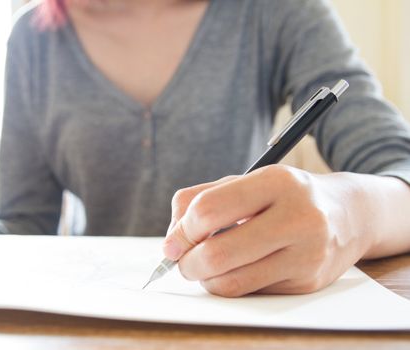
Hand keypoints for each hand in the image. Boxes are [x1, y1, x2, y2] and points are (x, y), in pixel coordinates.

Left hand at [163, 165, 383, 296]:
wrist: (347, 215)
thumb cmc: (282, 196)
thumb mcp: (244, 182)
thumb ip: (198, 200)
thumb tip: (171, 242)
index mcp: (276, 181)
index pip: (208, 210)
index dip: (182, 231)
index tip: (174, 242)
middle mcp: (298, 216)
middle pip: (217, 253)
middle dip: (187, 263)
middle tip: (183, 261)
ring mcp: (307, 253)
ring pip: (231, 282)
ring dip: (204, 279)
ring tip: (204, 267)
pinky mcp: (308, 281)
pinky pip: (250, 292)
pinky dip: (229, 285)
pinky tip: (232, 271)